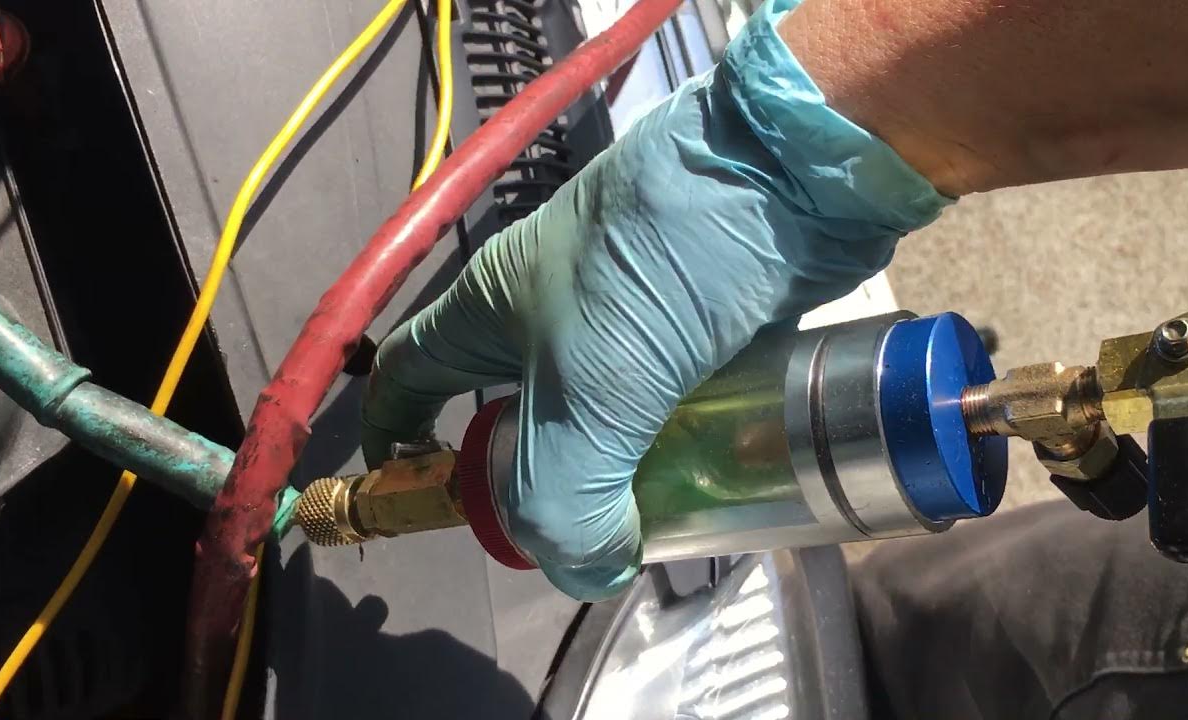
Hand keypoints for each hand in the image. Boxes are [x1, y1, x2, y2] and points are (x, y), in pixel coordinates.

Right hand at [361, 0, 947, 599]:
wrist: (791, 170)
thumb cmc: (659, 262)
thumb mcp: (590, 387)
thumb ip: (564, 497)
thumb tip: (589, 568)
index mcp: (488, 310)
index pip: (406, 378)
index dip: (396, 444)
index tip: (416, 503)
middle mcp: (548, 315)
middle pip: (513, 421)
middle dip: (531, 490)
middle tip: (570, 545)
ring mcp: (627, 321)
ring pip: (602, 422)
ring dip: (618, 478)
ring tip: (650, 532)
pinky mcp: (695, 329)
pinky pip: (669, 409)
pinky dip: (679, 451)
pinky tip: (707, 486)